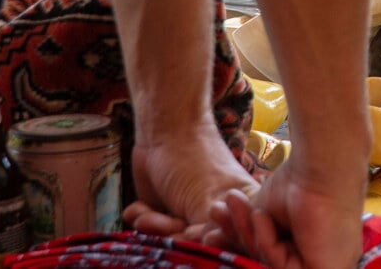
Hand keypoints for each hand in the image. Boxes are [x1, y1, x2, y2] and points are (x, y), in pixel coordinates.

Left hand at [122, 126, 257, 241]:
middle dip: (177, 236)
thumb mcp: (206, 199)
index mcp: (242, 210)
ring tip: (147, 215)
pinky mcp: (166, 213)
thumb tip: (207, 249)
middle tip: (171, 222)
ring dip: (156, 229)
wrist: (161, 131)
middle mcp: (219, 216)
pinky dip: (143, 221)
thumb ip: (209, 230)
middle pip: (200, 246)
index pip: (235, 241)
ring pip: (173, 241)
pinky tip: (138, 209)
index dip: (215, 242)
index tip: (198, 232)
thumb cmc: (193, 159)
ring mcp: (191, 215)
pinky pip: (154, 232)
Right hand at [208, 155, 363, 268]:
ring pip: (270, 265)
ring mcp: (323, 266)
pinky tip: (262, 217)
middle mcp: (318, 259)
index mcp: (309, 247)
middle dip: (236, 237)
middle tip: (214, 212)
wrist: (321, 165)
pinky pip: (282, 268)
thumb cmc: (297, 181)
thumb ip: (244, 232)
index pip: (267, 253)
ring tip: (235, 200)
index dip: (239, 241)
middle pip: (265, 260)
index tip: (212, 225)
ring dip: (246, 233)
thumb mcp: (261, 213)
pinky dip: (266, 243)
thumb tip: (208, 240)